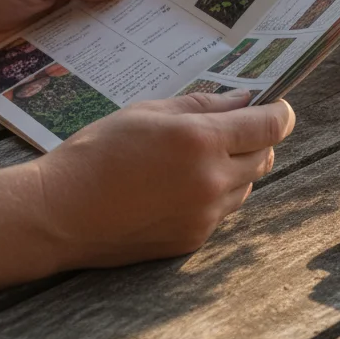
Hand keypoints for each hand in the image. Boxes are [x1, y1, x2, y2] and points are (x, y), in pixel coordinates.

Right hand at [30, 90, 295, 268]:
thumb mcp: (147, 112)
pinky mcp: (194, 239)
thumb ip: (203, 105)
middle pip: (265, 156)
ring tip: (196, 159)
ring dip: (237, 169)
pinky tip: (179, 187)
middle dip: (257, 140)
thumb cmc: (96, 153)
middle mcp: (211, 180)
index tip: (278, 107)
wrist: (59, 213)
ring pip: (246, 186)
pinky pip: (222, 211)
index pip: (269, 126)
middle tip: (234, 129)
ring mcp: (205, 214)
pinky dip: (214, 195)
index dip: (280, 113)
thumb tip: (244, 99)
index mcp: (201, 140)